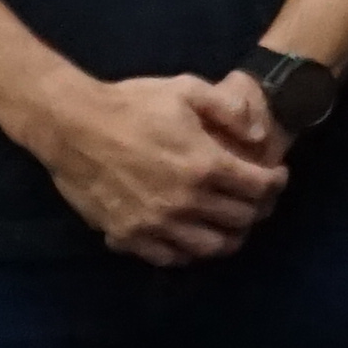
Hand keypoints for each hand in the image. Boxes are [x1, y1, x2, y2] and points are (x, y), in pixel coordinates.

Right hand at [33, 72, 286, 267]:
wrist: (72, 125)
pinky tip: (191, 236)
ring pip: (211, 248)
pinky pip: (171, 258)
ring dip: (228, 237)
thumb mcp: (186, 90)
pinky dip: (189, 251)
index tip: (276, 176)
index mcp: (205, 165)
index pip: (259, 188)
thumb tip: (260, 135)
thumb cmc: (131, 103)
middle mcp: (186, 202)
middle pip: (241, 220)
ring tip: (229, 223)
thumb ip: (230, 110)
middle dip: (257, 209)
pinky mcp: (130, 237)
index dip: (275, 182)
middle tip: (255, 199)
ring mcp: (157, 224)